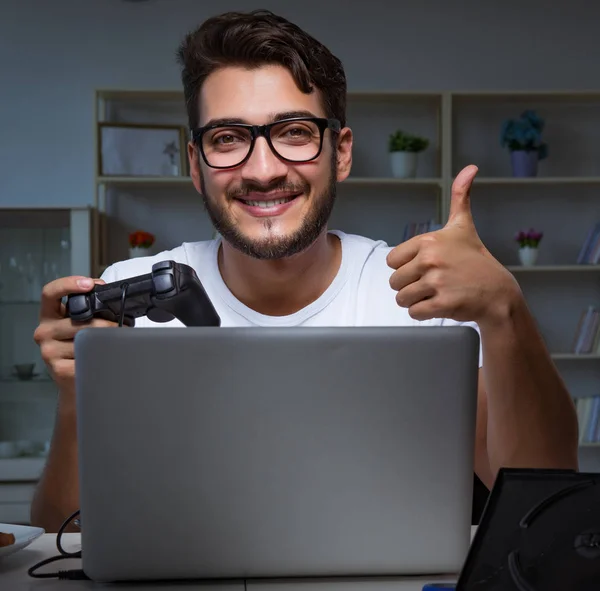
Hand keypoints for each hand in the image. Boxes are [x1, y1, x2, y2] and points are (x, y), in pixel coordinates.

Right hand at [33, 276, 117, 396]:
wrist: (72, 381)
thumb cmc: (77, 348)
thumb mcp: (77, 324)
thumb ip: (87, 308)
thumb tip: (105, 291)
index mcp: (49, 316)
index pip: (50, 292)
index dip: (68, 284)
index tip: (89, 284)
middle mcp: (44, 332)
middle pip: (81, 320)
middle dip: (107, 323)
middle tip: (125, 325)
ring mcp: (49, 352)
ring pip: (87, 339)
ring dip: (108, 340)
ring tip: (119, 342)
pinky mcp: (59, 369)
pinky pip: (88, 357)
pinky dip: (102, 355)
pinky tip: (108, 357)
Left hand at [386, 165, 519, 324]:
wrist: (498, 293)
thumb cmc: (476, 260)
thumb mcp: (464, 226)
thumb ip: (460, 197)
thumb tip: (470, 168)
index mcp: (429, 241)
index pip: (392, 261)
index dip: (406, 267)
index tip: (426, 266)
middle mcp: (431, 260)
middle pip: (394, 282)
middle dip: (409, 286)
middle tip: (432, 283)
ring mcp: (437, 283)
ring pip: (402, 299)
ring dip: (414, 301)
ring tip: (435, 294)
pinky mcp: (442, 304)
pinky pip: (414, 313)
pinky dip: (423, 313)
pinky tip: (439, 305)